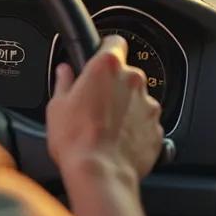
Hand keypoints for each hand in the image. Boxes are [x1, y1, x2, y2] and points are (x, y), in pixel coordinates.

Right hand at [46, 35, 162, 185]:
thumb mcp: (57, 106)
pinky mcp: (157, 129)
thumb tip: (64, 72)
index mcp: (107, 67)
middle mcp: (132, 80)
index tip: (101, 57)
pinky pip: (145, 123)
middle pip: (125, 73)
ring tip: (106, 128)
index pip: (115, 41)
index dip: (106, 48)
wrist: (100, 174)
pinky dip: (135, 129)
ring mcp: (148, 105)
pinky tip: (118, 142)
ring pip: (137, 99)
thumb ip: (64, 82)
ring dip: (126, 108)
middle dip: (113, 85)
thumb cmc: (76, 140)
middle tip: (95, 103)